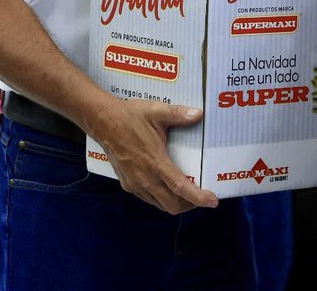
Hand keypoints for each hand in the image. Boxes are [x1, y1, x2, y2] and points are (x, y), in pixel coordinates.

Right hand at [90, 97, 216, 213]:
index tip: (213, 202)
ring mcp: (135, 184)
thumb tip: (199, 114)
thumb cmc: (131, 117)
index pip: (180, 188)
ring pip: (161, 205)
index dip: (198, 198)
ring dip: (176, 203)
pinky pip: (149, 199)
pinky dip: (163, 198)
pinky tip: (168, 187)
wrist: (103, 122)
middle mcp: (145, 179)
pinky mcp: (128, 185)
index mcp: (155, 162)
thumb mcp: (157, 111)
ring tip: (188, 193)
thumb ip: (179, 114)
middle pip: (173, 205)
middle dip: (191, 204)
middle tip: (203, 195)